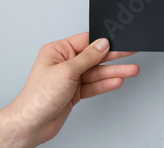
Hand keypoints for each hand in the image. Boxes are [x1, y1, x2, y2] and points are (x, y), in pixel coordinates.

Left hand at [3, 32, 138, 146]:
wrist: (32, 124)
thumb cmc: (39, 97)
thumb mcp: (67, 71)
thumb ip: (88, 57)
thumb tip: (102, 44)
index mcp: (58, 51)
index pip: (86, 41)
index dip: (103, 41)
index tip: (119, 40)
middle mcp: (64, 63)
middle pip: (94, 57)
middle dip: (113, 56)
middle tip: (130, 53)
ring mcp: (70, 78)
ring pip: (97, 72)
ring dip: (114, 72)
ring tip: (131, 70)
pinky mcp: (74, 92)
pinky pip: (94, 85)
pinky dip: (106, 84)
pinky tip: (117, 81)